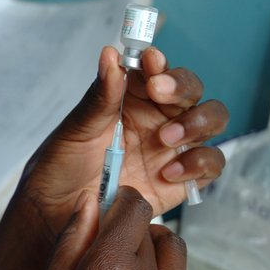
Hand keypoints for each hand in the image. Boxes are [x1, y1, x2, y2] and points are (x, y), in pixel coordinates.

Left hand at [14, 45, 227, 244]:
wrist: (58, 215)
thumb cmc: (62, 168)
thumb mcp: (76, 130)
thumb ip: (100, 96)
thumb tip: (110, 54)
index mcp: (132, 99)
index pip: (157, 70)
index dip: (159, 63)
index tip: (150, 61)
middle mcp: (158, 119)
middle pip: (192, 90)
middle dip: (182, 86)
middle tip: (159, 92)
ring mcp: (173, 148)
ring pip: (211, 120)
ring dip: (196, 122)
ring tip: (166, 138)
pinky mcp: (182, 180)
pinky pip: (211, 164)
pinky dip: (200, 162)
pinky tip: (169, 172)